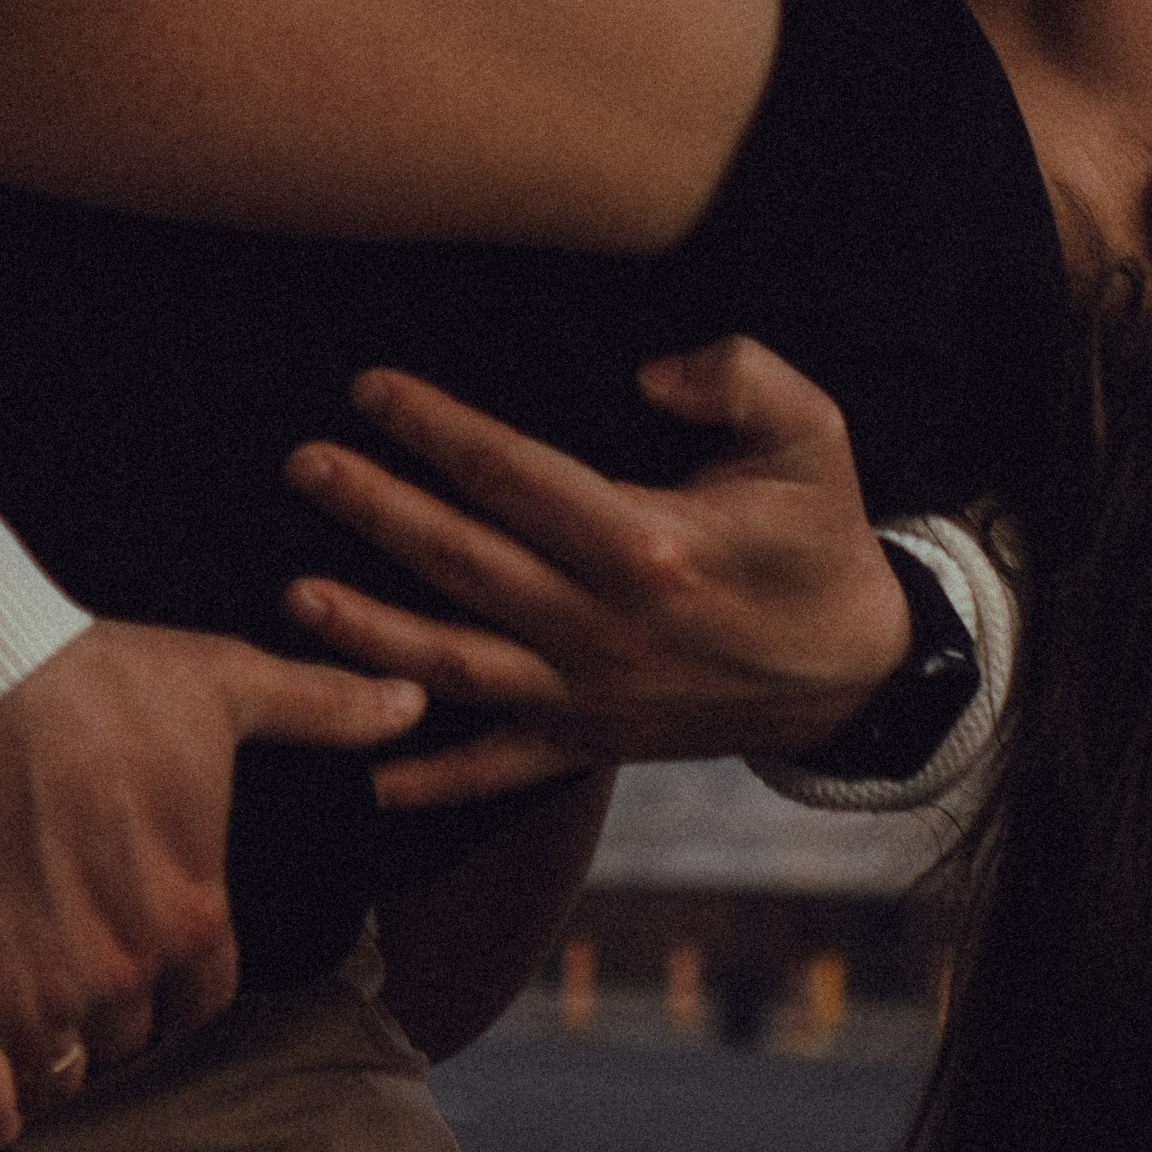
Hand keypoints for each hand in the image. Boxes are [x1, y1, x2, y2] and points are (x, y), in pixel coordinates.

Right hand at [0, 619, 422, 1149]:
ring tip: (21, 996)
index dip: (174, 977)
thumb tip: (411, 702)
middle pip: (127, 1040)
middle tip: (68, 953)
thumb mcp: (224, 681)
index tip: (139, 940)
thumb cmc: (95, 677)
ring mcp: (37, 996)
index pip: (203, 1001)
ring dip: (46, 1052)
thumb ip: (322, 707)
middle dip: (106, 1008)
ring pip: (59, 1079)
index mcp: (193, 913)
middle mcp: (124, 972)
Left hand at [281, 341, 912, 809]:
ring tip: (296, 596)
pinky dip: (431, 777)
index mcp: (651, 544)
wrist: (855, 670)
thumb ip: (740, 375)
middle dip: (375, 510)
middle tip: (305, 465)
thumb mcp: (813, 434)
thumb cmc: (822, 537)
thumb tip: (650, 374)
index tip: (371, 392)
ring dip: (369, 632)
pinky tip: (366, 772)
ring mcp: (593, 695)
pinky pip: (498, 769)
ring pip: (457, 665)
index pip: (516, 475)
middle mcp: (607, 626)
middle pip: (465, 563)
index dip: (437, 430)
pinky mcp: (593, 743)